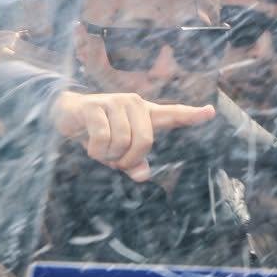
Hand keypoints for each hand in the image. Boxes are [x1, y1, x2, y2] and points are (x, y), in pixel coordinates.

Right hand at [52, 90, 215, 180]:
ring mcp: (114, 102)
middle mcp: (133, 103)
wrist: (66, 113)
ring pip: (122, 141)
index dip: (192, 115)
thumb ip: (133, 163)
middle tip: (115, 160)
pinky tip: (91, 148)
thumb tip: (143, 174)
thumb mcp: (117, 151)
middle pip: (145, 141)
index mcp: (144, 113)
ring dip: (109, 155)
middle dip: (128, 159)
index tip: (210, 112)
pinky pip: (103, 138)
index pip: (172, 113)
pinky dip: (96, 151)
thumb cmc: (98, 132)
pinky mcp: (95, 105)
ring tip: (101, 151)